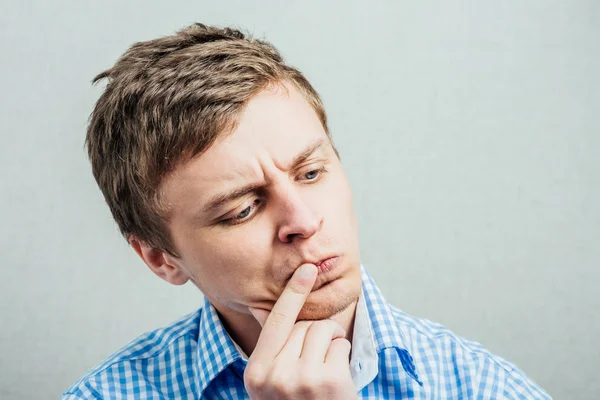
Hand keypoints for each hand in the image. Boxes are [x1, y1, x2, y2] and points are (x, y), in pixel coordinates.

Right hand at [244, 263, 356, 398]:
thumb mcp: (272, 385)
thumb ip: (275, 352)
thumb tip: (290, 305)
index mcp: (255, 374)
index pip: (274, 322)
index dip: (292, 293)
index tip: (306, 268)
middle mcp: (274, 376)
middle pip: (302, 326)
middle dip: (315, 333)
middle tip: (316, 361)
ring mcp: (301, 379)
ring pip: (323, 330)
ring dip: (332, 342)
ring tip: (326, 367)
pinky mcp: (328, 382)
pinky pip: (340, 344)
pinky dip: (343, 354)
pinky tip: (338, 377)